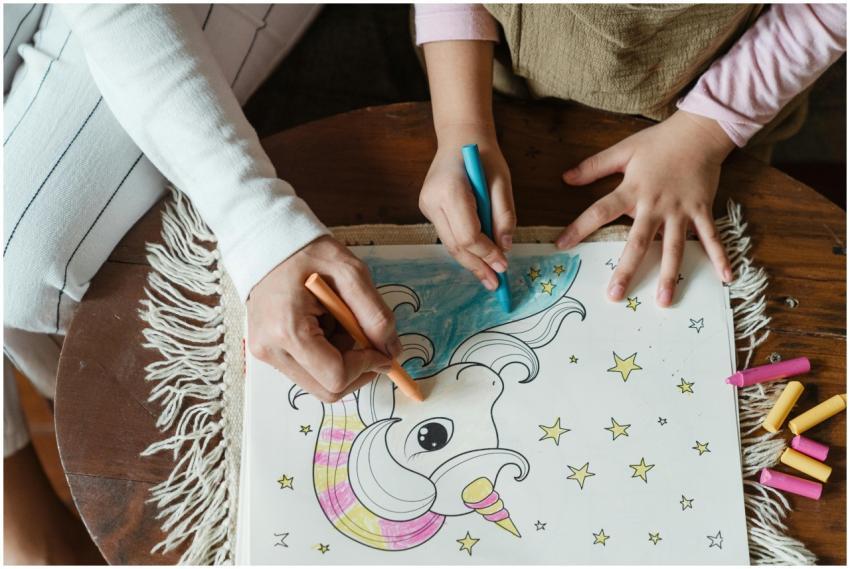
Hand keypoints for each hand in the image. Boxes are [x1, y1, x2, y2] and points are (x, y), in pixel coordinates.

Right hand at [247, 236, 399, 401]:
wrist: (269, 244)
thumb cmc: (309, 254)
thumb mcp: (352, 273)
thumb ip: (376, 315)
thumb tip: (393, 353)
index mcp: (288, 330)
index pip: (336, 376)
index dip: (367, 365)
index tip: (380, 347)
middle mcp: (271, 350)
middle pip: (328, 390)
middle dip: (356, 369)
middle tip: (362, 337)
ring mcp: (265, 354)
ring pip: (319, 383)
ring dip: (341, 362)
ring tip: (338, 324)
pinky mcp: (267, 353)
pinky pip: (308, 371)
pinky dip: (327, 357)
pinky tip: (325, 327)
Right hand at [419, 124, 515, 289]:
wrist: (460, 137)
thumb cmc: (484, 156)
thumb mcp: (502, 182)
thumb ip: (504, 216)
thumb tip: (505, 249)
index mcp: (450, 190)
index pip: (468, 234)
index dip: (486, 253)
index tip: (504, 265)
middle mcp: (432, 201)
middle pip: (455, 245)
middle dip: (477, 266)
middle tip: (496, 283)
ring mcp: (426, 205)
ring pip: (449, 244)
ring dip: (470, 262)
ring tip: (489, 278)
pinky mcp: (427, 208)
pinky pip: (448, 235)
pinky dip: (464, 248)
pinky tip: (478, 259)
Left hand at [557, 110, 735, 306]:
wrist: (699, 131)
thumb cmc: (659, 142)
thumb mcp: (623, 150)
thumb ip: (594, 166)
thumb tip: (565, 178)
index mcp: (633, 190)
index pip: (600, 212)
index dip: (579, 228)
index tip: (561, 246)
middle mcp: (656, 205)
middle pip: (638, 242)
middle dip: (626, 270)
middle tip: (615, 296)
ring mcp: (681, 210)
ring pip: (674, 247)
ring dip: (669, 275)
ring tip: (663, 301)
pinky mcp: (702, 210)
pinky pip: (711, 237)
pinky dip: (719, 256)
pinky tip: (725, 278)